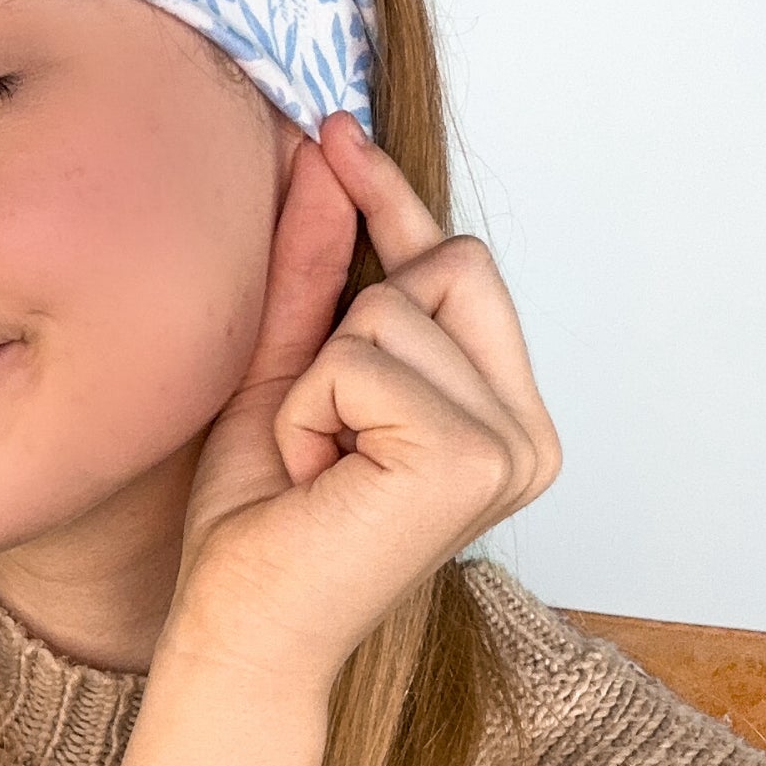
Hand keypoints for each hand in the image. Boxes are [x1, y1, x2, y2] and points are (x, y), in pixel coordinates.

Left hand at [163, 112, 562, 695]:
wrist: (238, 633)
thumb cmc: (259, 527)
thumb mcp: (284, 376)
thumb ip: (316, 276)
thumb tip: (320, 156)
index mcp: (502, 417)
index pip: (457, 268)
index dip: (390, 198)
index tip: (334, 132)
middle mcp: (527, 433)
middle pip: (445, 264)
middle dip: (351, 325)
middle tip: (318, 427)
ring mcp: (511, 446)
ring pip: (394, 307)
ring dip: (319, 380)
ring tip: (314, 464)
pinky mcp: (471, 457)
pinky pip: (366, 356)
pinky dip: (313, 407)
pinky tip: (315, 476)